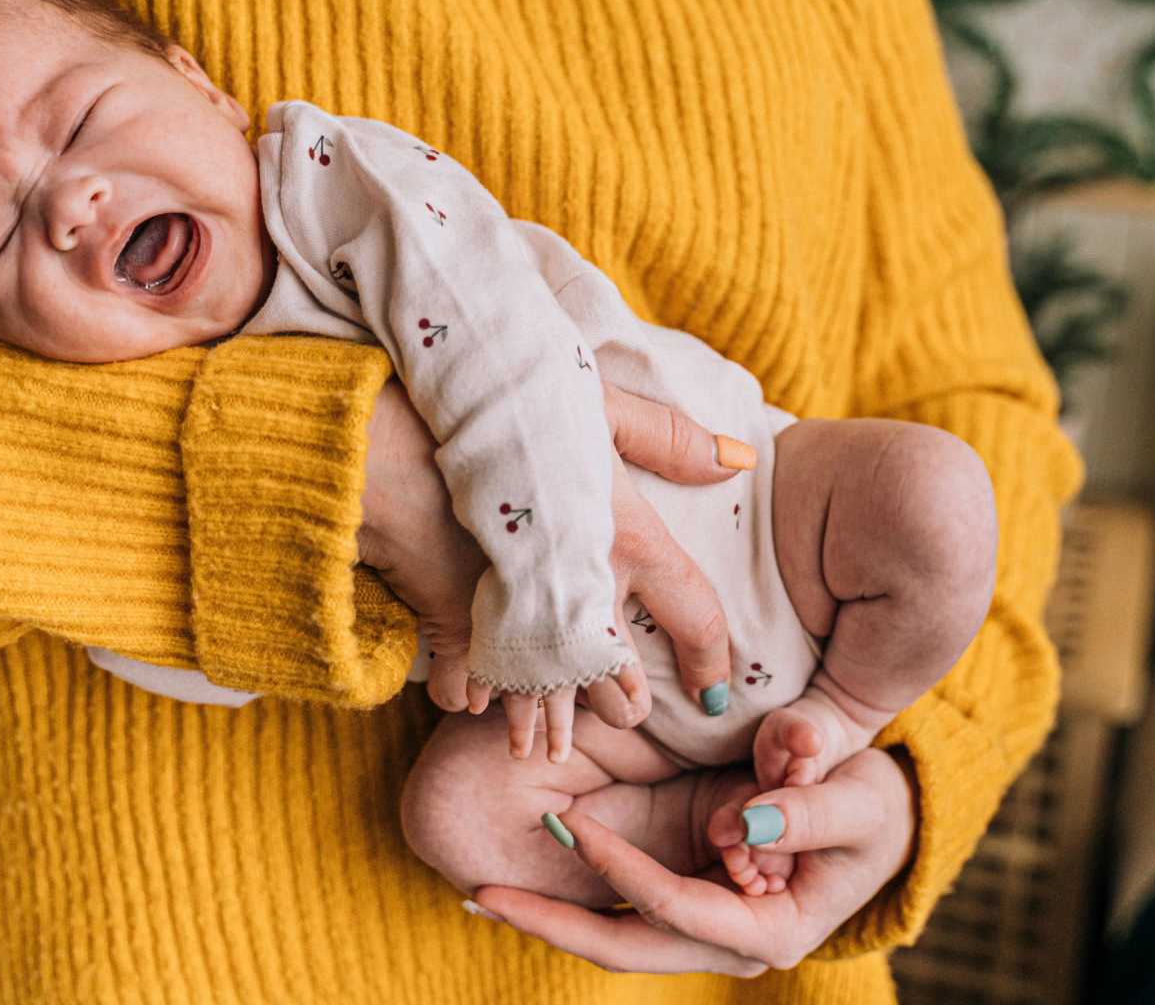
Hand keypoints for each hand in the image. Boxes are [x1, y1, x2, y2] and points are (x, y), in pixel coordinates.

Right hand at [357, 377, 750, 757]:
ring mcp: (521, 612)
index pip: (696, 615)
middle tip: (627, 717)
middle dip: (622, 707)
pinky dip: (471, 693)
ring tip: (540, 749)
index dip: (711, 660)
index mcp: (631, 541)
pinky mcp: (460, 616)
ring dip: (544, 720)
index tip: (715, 692)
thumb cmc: (514, 407)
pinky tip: (473, 706)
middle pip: (617, 676)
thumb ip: (670, 436)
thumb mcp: (601, 406)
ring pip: (545, 690)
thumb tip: (741, 462)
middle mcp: (585, 588)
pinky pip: (470, 677)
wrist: (413, 429)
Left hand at [471, 748, 916, 975]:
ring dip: (551, 916)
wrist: (880, 823)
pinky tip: (518, 885)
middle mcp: (731, 946)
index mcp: (772, 933)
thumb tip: (749, 823)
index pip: (677, 908)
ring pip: (618, 937)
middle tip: (484, 893)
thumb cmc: (875, 808)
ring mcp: (707, 931)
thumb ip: (813, 809)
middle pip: (629, 947)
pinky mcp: (691, 906)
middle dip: (554, 922)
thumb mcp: (860, 799)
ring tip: (482, 892)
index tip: (572, 828)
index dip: (623, 872)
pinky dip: (574, 898)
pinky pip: (624, 911)